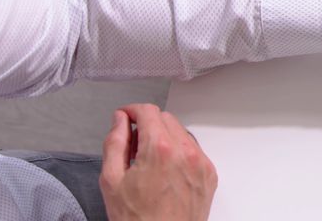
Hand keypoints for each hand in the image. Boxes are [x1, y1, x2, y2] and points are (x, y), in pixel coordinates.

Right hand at [101, 104, 215, 220]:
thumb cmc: (138, 220)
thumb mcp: (112, 180)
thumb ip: (115, 143)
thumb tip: (120, 121)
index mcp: (161, 150)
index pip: (148, 111)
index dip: (132, 110)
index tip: (125, 117)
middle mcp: (186, 153)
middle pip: (166, 119)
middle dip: (147, 125)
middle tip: (132, 145)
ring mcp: (201, 164)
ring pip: (181, 133)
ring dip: (164, 138)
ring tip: (148, 162)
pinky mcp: (209, 175)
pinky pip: (194, 150)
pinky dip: (179, 152)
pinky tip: (165, 171)